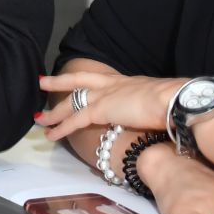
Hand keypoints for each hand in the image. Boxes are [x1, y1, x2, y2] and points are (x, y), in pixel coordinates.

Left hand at [36, 70, 185, 140]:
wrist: (174, 100)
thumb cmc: (172, 101)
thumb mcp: (157, 99)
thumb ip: (148, 104)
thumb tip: (153, 114)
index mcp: (125, 81)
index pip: (98, 78)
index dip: (84, 79)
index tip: (74, 78)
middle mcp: (111, 84)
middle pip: (78, 82)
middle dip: (58, 83)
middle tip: (42, 83)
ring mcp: (103, 96)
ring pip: (71, 103)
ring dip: (54, 113)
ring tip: (39, 119)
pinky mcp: (100, 110)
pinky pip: (74, 121)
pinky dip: (60, 128)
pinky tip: (50, 135)